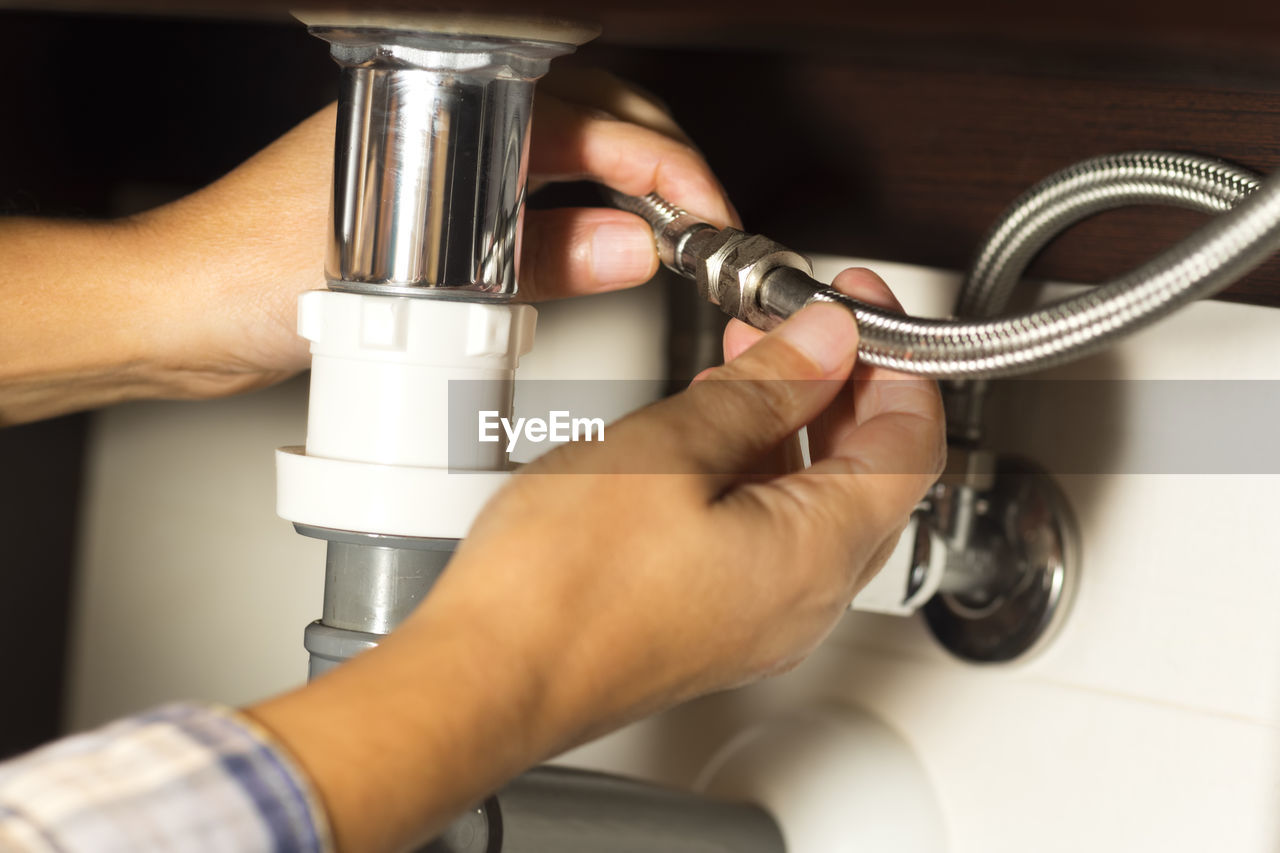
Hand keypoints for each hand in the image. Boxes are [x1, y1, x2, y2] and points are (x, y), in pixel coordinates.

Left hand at [0, 69, 735, 422]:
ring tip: (660, 242)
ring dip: (620, 193)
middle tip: (698, 222)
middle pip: (587, 120)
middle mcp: (436, 129)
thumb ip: (529, 266)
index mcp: (430, 114)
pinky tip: (589, 260)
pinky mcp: (424, 220)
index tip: (703, 209)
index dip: (660, 160)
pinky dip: (571, 228)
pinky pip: (523, 207)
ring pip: (560, 160)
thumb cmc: (239, 277)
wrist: (173, 318)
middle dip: (656, 162)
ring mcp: (432, 170)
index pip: (585, 119)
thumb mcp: (406, 283)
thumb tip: (630, 248)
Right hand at [249, 269, 944, 852]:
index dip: (897, 363)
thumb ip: (764, 388)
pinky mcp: (713, 625)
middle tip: (798, 328)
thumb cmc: (557, 591)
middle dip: (842, 386)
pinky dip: (756, 471)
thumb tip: (826, 342)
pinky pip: (768, 538)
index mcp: (814, 555)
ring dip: (794, 425)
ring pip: (814, 504)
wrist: (485, 680)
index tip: (861, 311)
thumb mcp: (668, 451)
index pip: (912, 444)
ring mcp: (759, 620)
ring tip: (743, 365)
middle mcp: (802, 600)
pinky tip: (706, 434)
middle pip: (869, 474)